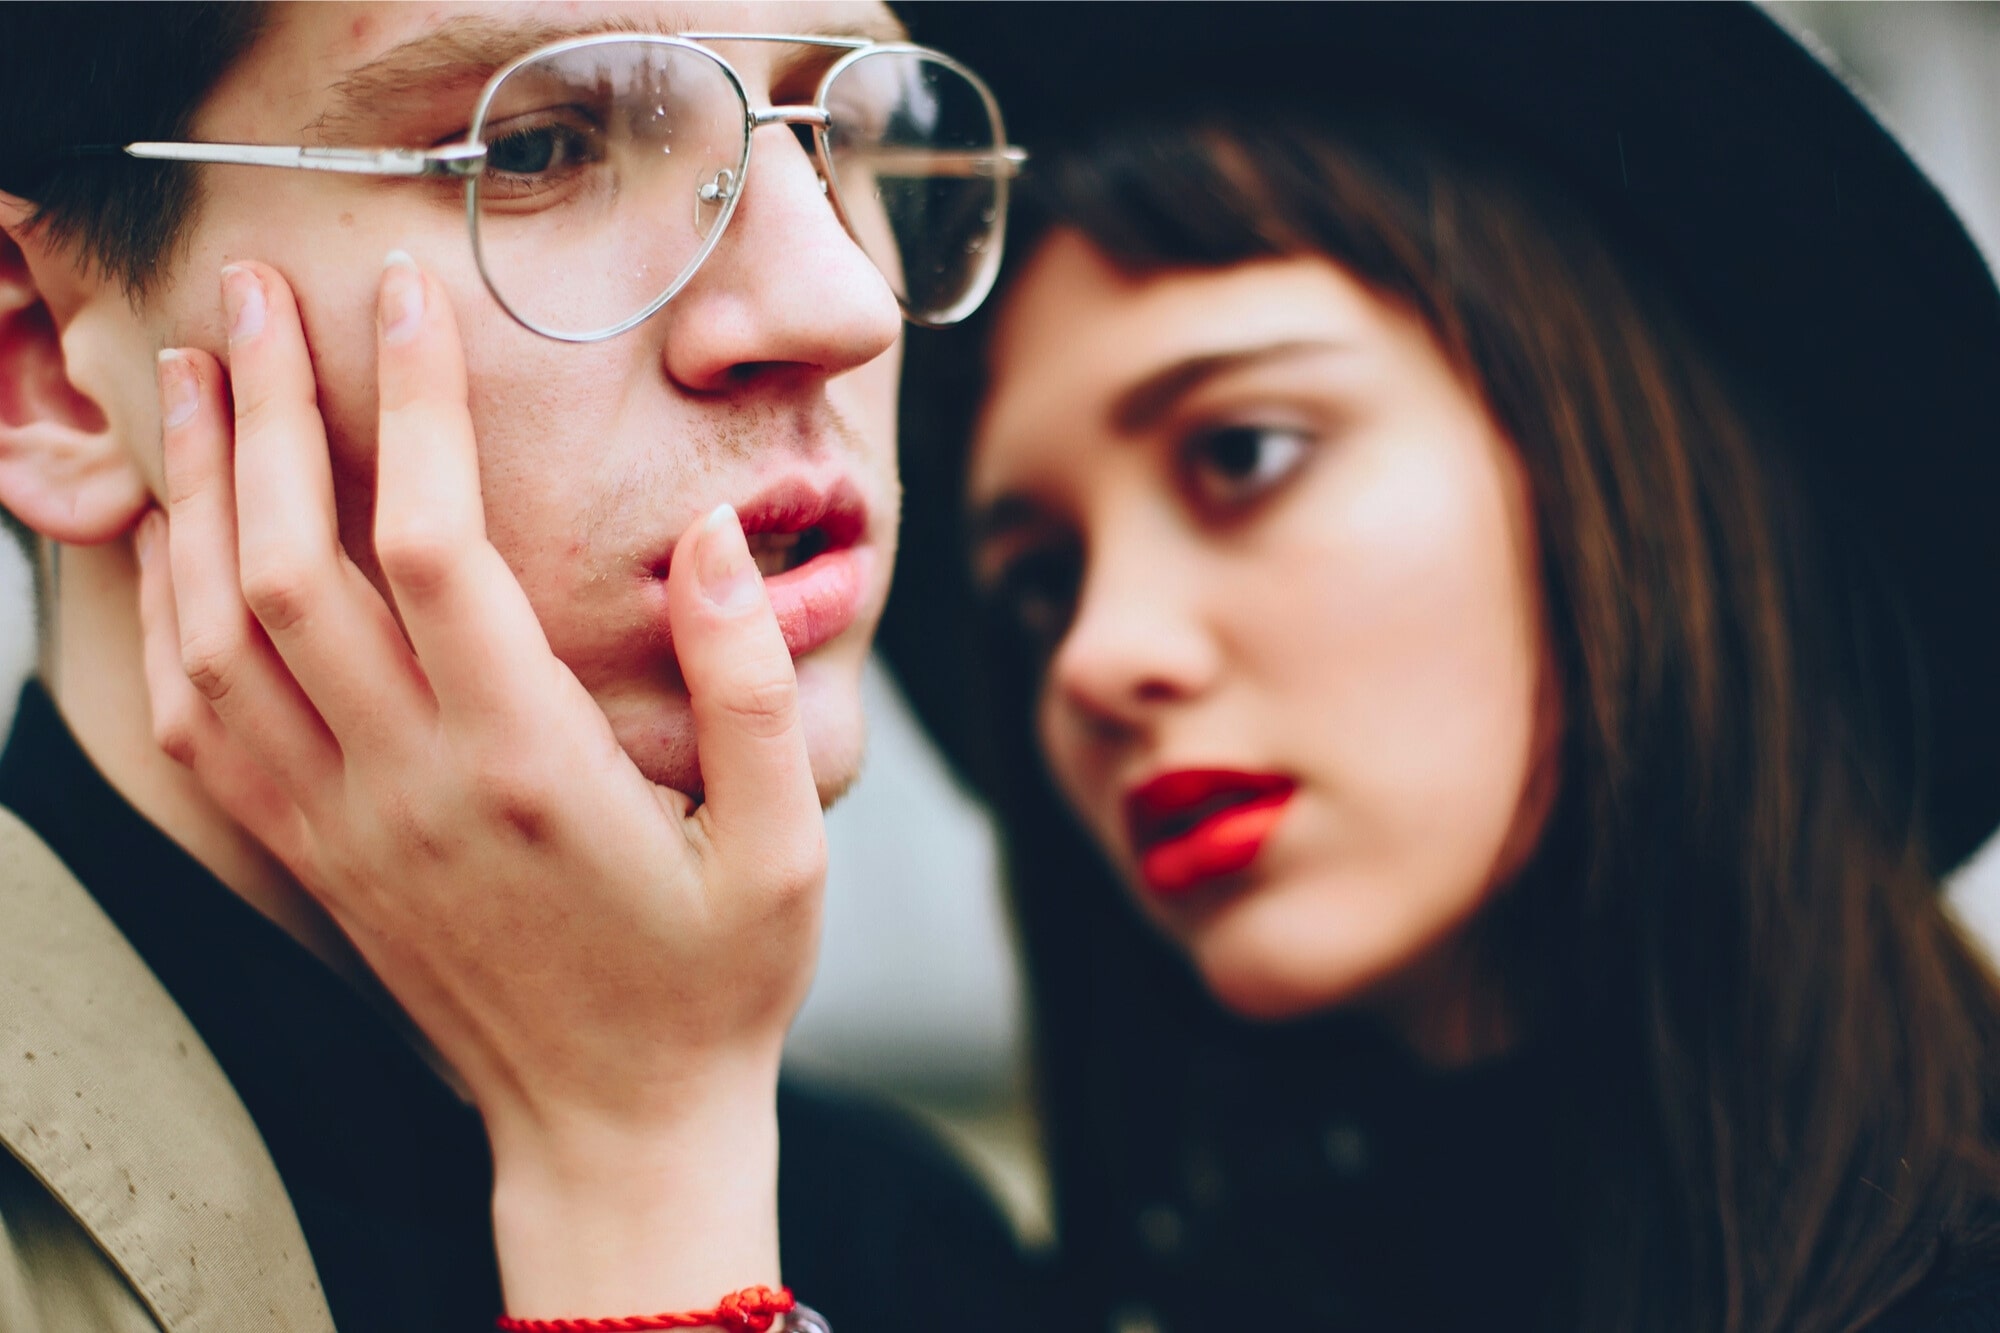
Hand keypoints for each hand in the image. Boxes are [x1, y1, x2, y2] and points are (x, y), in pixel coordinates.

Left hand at [134, 255, 819, 1317]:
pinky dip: (173, 612)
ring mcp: (344, 827)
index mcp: (527, 766)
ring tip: (198, 377)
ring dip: (198, 494)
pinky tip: (183, 537)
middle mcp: (409, 787)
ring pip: (219, 634)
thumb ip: (750, 688)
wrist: (610, 1127)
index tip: (412, 299)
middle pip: (291, 564)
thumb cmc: (711, 984)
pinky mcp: (314, 857)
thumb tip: (715, 539)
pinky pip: (203, 718)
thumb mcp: (785, 847)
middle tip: (259, 295)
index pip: (436, 545)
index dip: (415, 405)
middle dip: (265, 411)